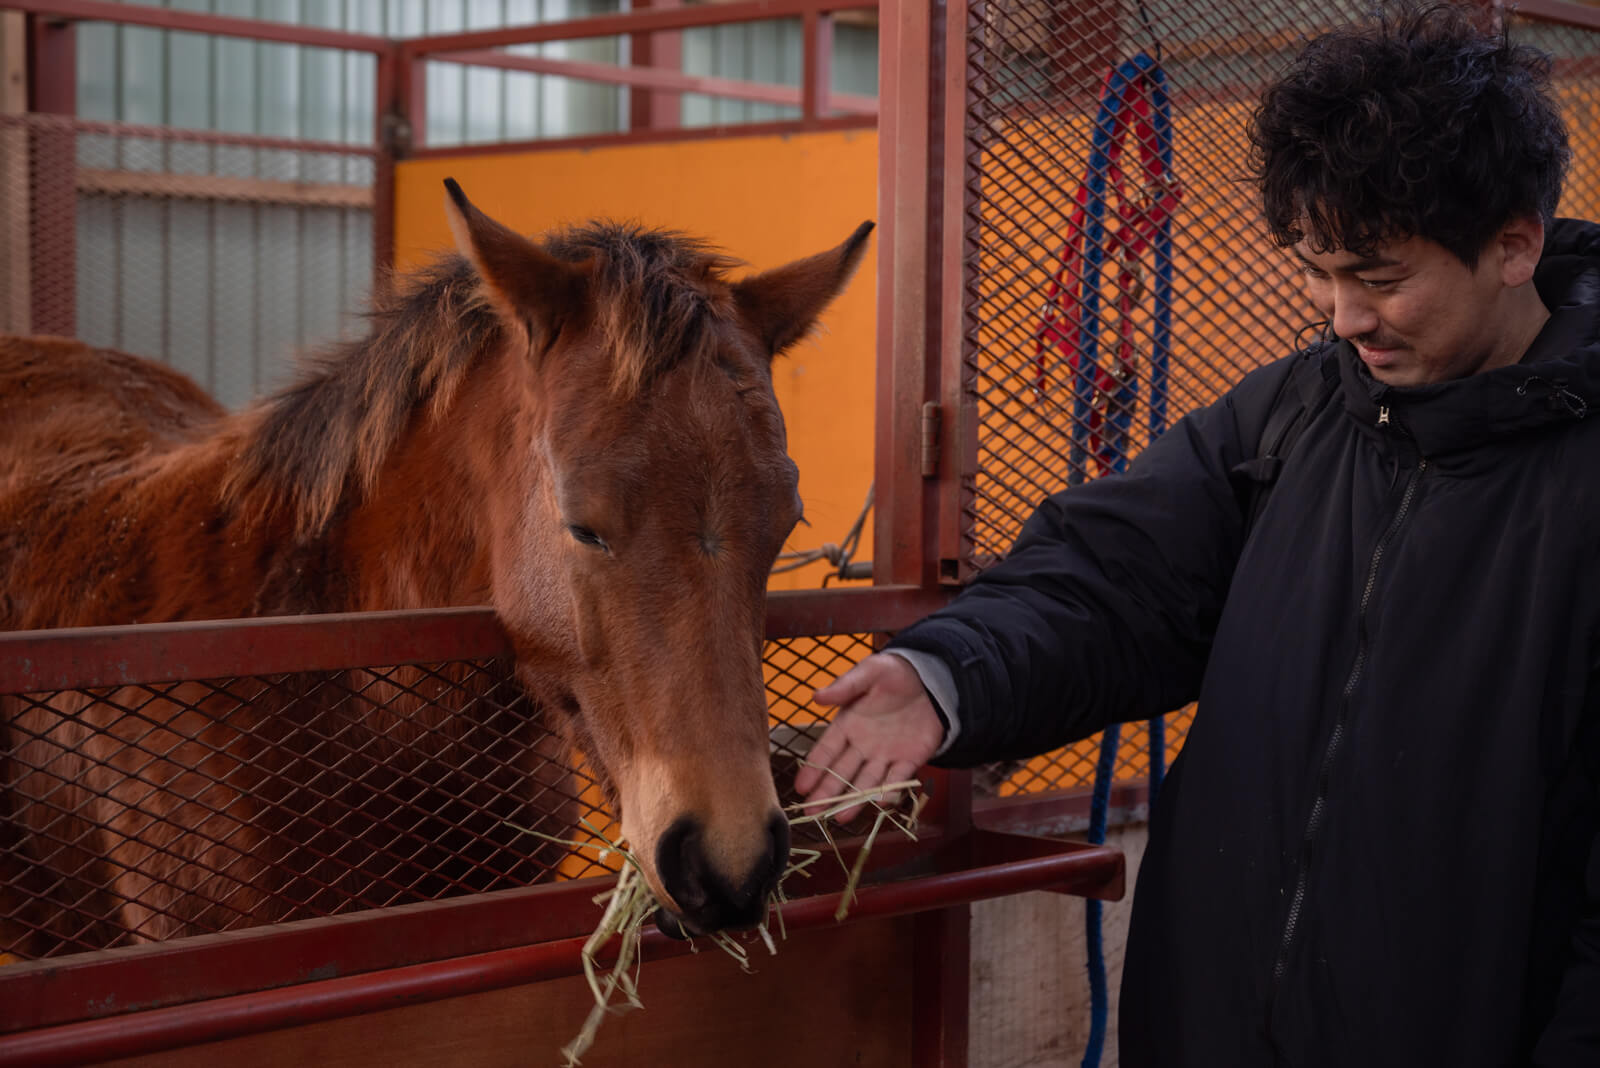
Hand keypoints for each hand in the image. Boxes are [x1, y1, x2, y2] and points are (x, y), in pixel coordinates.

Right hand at [793, 653, 946, 822]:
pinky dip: (891, 790)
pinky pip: (899, 778)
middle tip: (811, 812)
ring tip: (841, 817)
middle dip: (827, 792)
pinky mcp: (910, 759)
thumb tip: (816, 697)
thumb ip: (845, 686)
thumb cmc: (893, 674)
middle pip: (842, 772)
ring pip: (867, 781)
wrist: (930, 679)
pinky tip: (880, 803)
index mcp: (848, 724)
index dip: (814, 768)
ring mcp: (886, 755)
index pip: (827, 750)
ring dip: (854, 799)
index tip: (800, 786)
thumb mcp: (868, 673)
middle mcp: (863, 745)